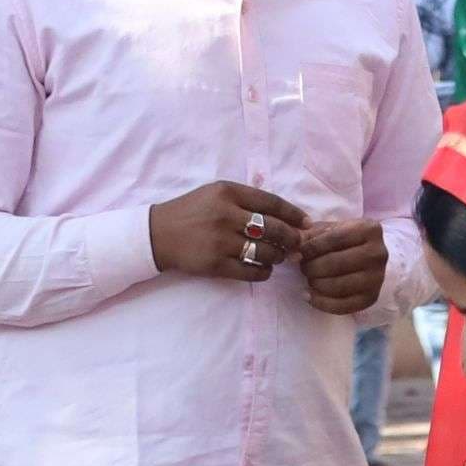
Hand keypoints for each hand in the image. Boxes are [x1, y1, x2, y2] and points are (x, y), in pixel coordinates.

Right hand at [148, 182, 304, 280]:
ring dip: (277, 257)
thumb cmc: (191, 212)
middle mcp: (226, 214)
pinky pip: (251, 272)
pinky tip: (264, 269)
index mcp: (228, 192)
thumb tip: (284, 215)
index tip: (307, 224)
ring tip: (276, 257)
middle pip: (274, 229)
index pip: (272, 202)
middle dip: (292, 239)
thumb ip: (245, 199)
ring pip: (266, 252)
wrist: (158, 234)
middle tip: (297, 245)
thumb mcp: (215, 194)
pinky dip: (264, 273)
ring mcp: (221, 241)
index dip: (294, 214)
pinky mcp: (216, 264)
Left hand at [298, 219, 388, 315]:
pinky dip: (321, 303)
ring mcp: (377, 278)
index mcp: (369, 230)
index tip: (299, 253)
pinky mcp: (371, 298)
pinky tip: (309, 296)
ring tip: (308, 279)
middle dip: (312, 267)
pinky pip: (342, 306)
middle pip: (336, 263)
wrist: (369, 256)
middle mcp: (378, 253)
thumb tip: (292, 253)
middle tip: (303, 268)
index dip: (311, 247)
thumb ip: (309, 236)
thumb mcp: (329, 229)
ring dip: (316, 284)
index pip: (334, 239)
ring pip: (338, 286)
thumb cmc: (345, 240)